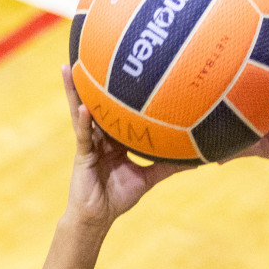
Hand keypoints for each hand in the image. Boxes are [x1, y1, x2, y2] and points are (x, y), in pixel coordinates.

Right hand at [59, 66, 182, 229]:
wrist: (99, 217)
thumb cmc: (119, 196)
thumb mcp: (149, 177)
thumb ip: (169, 165)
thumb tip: (197, 160)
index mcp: (114, 137)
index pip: (116, 107)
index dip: (119, 88)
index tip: (127, 65)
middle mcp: (100, 135)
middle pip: (96, 102)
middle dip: (91, 79)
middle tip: (92, 51)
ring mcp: (89, 143)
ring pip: (83, 112)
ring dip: (75, 91)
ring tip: (71, 67)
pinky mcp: (82, 155)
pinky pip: (84, 136)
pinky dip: (84, 122)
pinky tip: (84, 108)